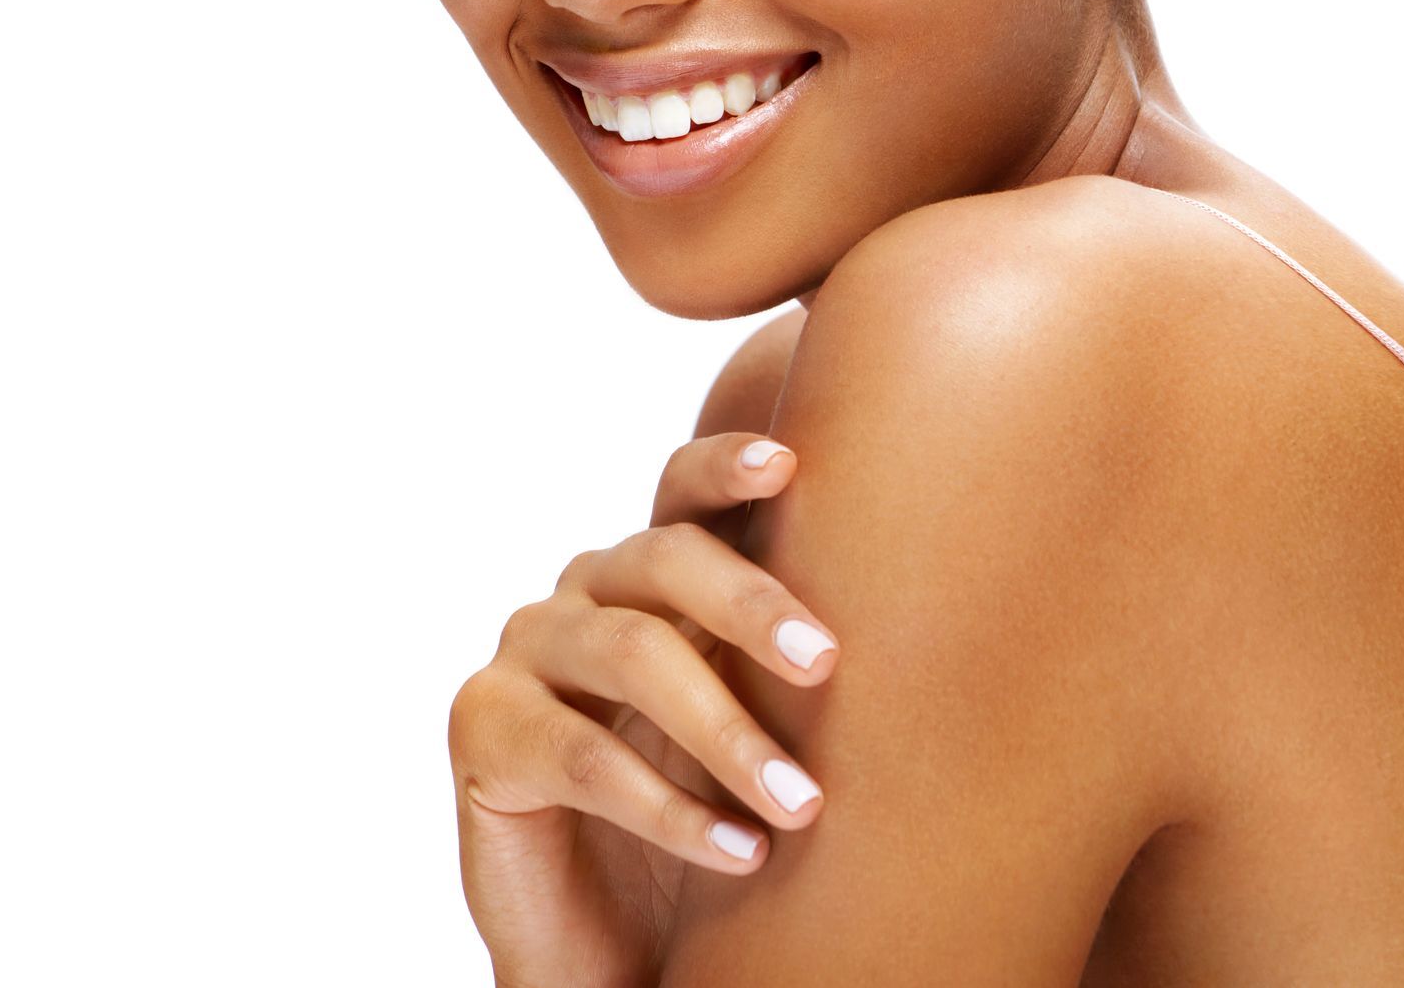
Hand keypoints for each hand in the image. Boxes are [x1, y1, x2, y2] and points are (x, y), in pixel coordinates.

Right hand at [447, 432, 838, 987]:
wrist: (601, 944)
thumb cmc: (697, 820)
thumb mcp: (748, 728)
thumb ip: (784, 667)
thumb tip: (919, 617)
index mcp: (647, 576)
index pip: (680, 494)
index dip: (723, 467)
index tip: (788, 464)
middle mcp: (582, 594)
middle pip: (660, 559)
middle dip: (750, 603)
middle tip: (828, 662)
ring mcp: (525, 653)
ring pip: (630, 653)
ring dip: (726, 731)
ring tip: (803, 806)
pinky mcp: (484, 727)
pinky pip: (585, 755)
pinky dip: (672, 808)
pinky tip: (742, 853)